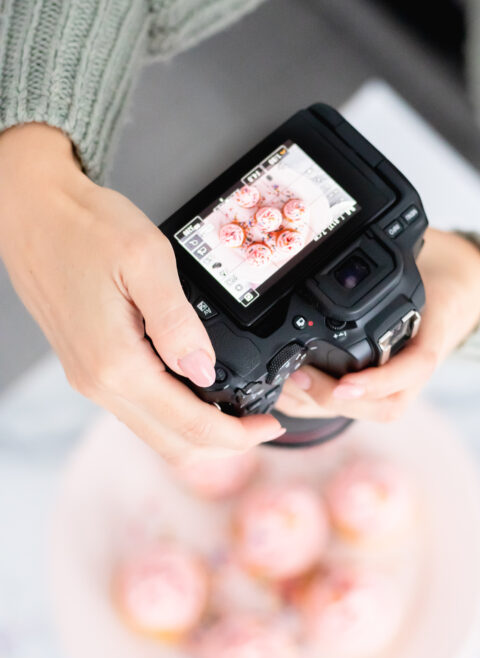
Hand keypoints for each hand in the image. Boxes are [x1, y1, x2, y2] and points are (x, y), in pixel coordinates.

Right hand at [0, 123, 283, 462]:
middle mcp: (99, 383)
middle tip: (262, 423)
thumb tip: (206, 371)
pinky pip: (138, 412)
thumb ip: (178, 320)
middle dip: (224, 444)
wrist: (31, 212)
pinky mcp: (88, 369)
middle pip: (173, 445)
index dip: (237, 435)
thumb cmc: (84, 227)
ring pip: (154, 433)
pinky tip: (198, 389)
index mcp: (116, 363)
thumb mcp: (145, 259)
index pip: (188, 424)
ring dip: (199, 432)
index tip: (271, 424)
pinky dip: (174, 415)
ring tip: (238, 410)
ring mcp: (90, 380)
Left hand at [276, 227, 479, 422]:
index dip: (379, 383)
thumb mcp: (428, 262)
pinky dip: (318, 406)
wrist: (451, 299)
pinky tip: (289, 392)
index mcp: (431, 335)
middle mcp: (414, 369)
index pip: (416, 369)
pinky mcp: (377, 390)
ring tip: (288, 383)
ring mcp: (399, 385)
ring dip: (323, 406)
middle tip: (297, 376)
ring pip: (368, 413)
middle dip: (336, 399)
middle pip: (384, 406)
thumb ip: (412, 247)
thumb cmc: (434, 283)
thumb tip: (392, 222)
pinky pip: (353, 410)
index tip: (345, 385)